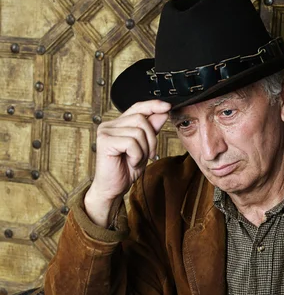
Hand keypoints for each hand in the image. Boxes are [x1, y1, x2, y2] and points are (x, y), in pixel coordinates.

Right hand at [85, 99, 171, 226]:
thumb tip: (162, 112)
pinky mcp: (105, 142)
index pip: (137, 107)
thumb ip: (151, 130)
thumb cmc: (125, 170)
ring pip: (138, 132)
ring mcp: (106, 132)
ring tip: (136, 160)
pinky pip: (132, 143)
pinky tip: (130, 162)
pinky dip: (137, 155)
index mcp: (118, 124)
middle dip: (151, 139)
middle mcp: (110, 125)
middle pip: (141, 120)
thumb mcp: (144, 148)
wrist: (113, 189)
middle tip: (149, 155)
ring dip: (144, 150)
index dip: (153, 105)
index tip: (167, 106)